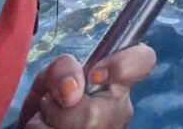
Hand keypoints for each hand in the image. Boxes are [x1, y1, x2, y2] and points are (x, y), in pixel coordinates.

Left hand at [17, 44, 156, 128]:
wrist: (40, 122)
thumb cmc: (53, 96)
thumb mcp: (52, 73)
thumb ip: (63, 68)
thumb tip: (72, 89)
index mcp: (117, 79)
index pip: (143, 61)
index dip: (124, 64)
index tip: (94, 74)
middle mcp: (119, 109)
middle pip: (95, 113)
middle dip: (60, 112)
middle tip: (49, 103)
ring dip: (48, 125)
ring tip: (46, 119)